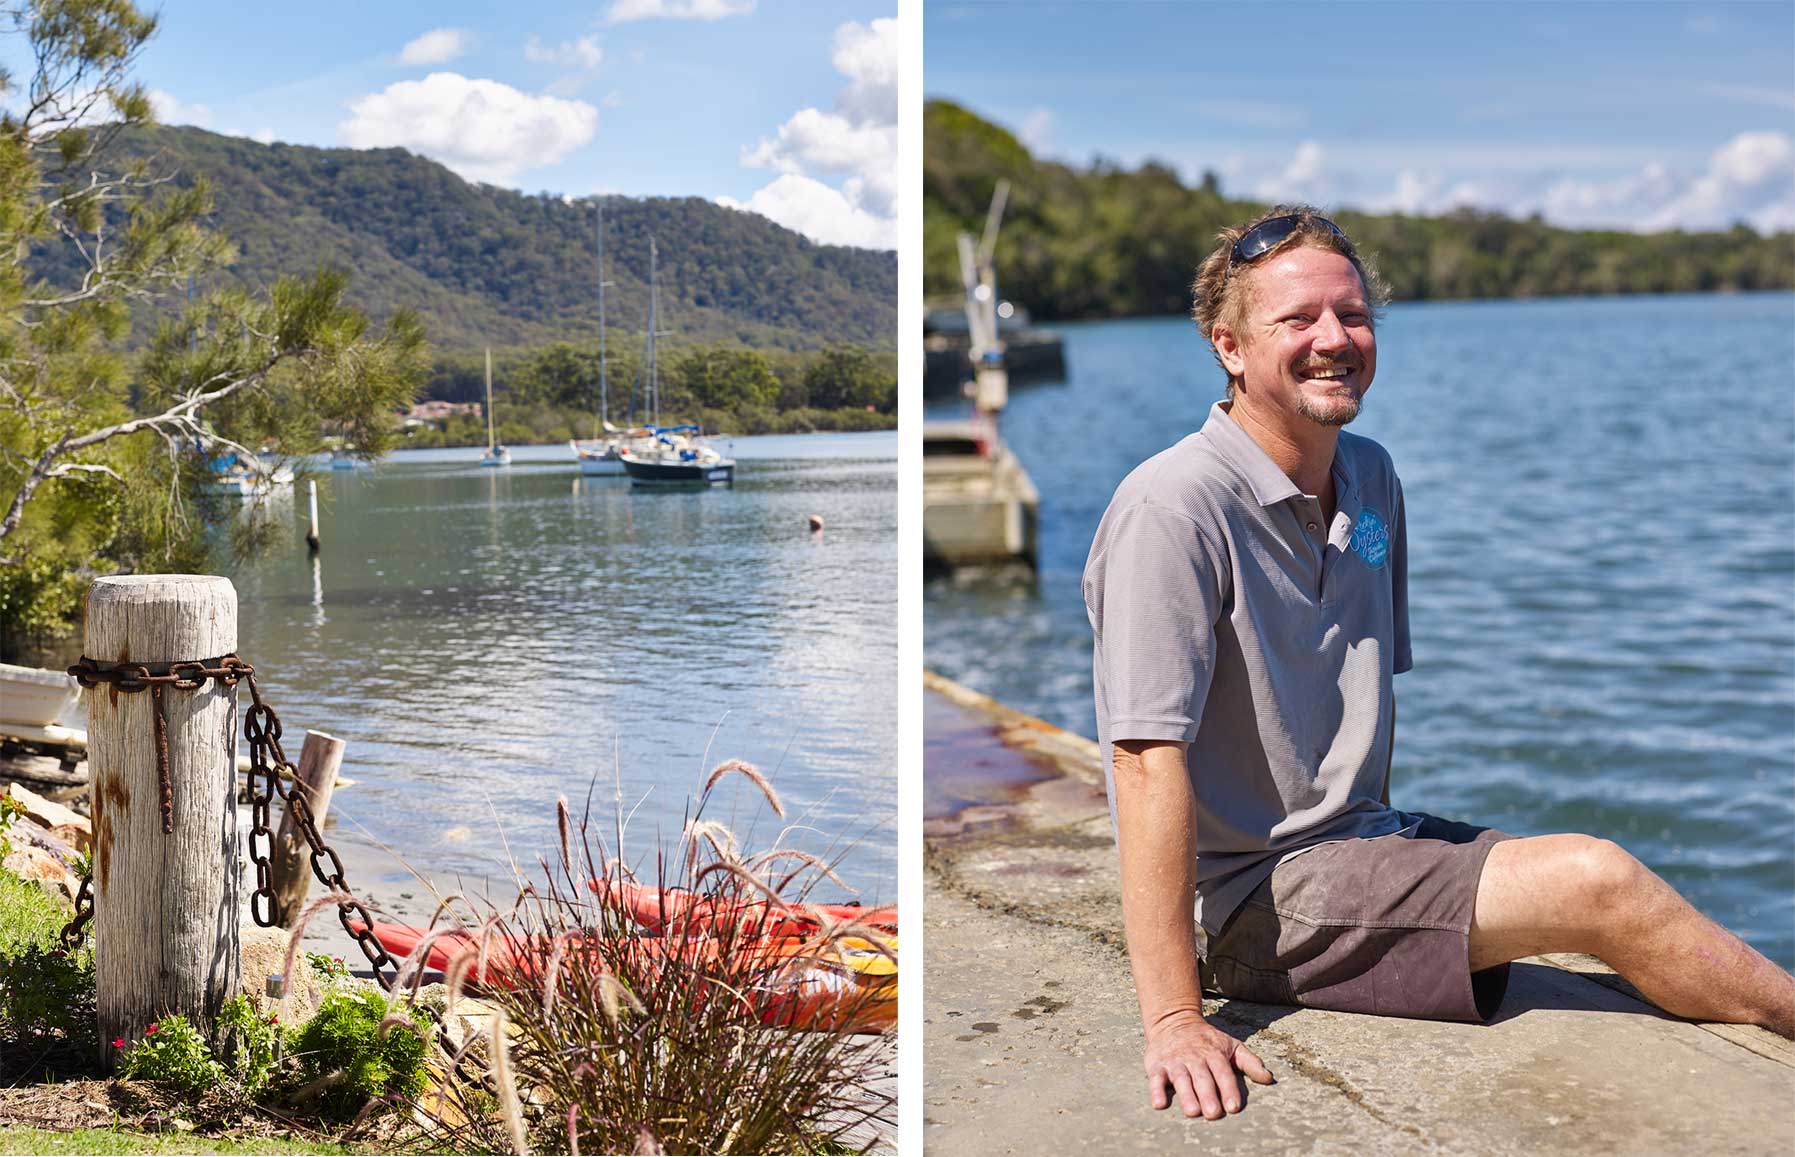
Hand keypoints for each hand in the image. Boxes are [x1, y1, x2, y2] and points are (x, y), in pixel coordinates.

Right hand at [1142, 1009, 1273, 1118]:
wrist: (1173, 1020)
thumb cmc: (1207, 1040)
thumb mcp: (1231, 1045)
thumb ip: (1250, 1062)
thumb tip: (1269, 1078)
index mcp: (1214, 1054)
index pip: (1223, 1073)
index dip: (1228, 1089)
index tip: (1233, 1106)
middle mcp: (1194, 1058)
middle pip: (1202, 1078)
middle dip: (1208, 1095)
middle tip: (1213, 1113)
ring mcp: (1175, 1061)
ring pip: (1181, 1079)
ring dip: (1186, 1094)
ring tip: (1192, 1111)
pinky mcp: (1156, 1065)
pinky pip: (1155, 1078)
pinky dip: (1156, 1090)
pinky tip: (1159, 1103)